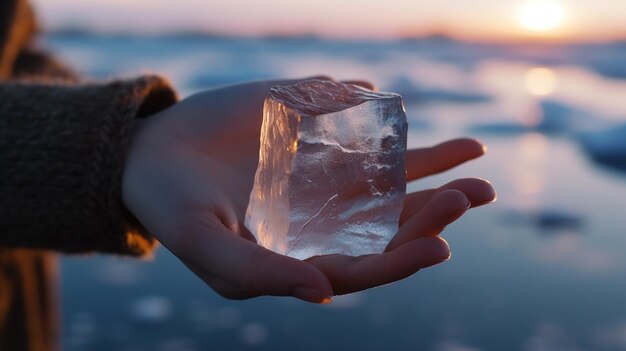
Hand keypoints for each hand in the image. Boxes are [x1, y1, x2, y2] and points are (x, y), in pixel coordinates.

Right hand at [122, 77, 495, 302]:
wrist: (149, 157)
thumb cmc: (172, 210)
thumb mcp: (205, 247)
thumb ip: (260, 273)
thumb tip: (325, 294)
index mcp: (299, 257)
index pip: (363, 268)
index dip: (401, 261)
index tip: (440, 247)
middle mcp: (319, 221)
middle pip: (389, 224)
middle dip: (432, 212)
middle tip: (472, 193)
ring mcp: (319, 178)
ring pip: (387, 178)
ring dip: (432, 168)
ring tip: (475, 153)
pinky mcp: (310, 139)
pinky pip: (358, 134)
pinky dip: (387, 125)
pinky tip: (410, 114)